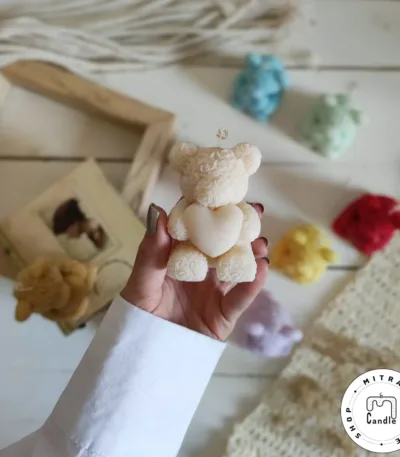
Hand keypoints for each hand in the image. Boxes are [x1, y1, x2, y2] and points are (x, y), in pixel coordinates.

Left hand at [121, 203, 268, 340]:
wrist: (148, 356)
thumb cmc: (139, 315)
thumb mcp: (141, 282)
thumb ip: (151, 251)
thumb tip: (157, 211)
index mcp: (178, 258)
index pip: (196, 229)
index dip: (209, 211)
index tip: (222, 194)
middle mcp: (200, 270)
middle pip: (222, 244)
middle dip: (239, 227)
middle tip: (255, 210)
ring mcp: (214, 291)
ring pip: (236, 267)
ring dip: (251, 252)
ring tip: (261, 240)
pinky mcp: (225, 313)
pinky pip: (241, 297)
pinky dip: (253, 282)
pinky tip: (263, 267)